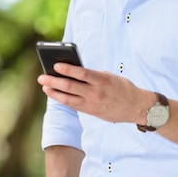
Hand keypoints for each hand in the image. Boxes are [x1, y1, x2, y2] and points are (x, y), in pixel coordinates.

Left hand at [38, 63, 155, 124]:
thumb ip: (92, 75)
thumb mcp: (109, 76)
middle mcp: (96, 93)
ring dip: (54, 92)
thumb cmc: (122, 87)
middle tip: (42, 77)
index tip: (55, 65)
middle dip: (54, 81)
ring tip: (45, 86)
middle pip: (70, 87)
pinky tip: (55, 94)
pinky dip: (62, 99)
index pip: (81, 73)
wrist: (135, 107)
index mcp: (102, 80)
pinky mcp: (91, 112)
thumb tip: (73, 73)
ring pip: (68, 99)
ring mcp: (92, 104)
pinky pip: (73, 105)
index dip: (67, 69)